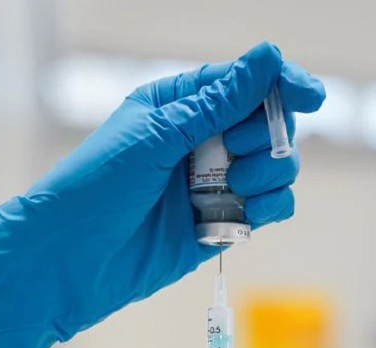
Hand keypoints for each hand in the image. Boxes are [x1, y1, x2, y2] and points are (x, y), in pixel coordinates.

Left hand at [0, 42, 325, 347]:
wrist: (65, 262)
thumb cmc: (93, 189)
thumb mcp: (156, 136)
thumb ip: (218, 102)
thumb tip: (269, 57)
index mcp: (179, 107)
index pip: (243, 84)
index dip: (280, 85)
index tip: (310, 96)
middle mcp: (199, 142)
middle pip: (267, 125)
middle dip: (266, 137)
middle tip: (236, 153)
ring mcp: (210, 184)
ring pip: (274, 168)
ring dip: (269, 174)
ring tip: (235, 186)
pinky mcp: (217, 225)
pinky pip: (266, 210)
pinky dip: (268, 209)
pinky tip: (248, 214)